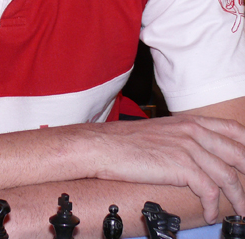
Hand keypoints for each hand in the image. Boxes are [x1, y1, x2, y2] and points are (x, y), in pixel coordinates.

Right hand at [85, 113, 244, 222]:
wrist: (103, 146)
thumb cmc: (127, 142)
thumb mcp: (163, 132)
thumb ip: (185, 139)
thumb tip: (201, 157)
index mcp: (190, 121)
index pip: (234, 129)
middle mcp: (192, 130)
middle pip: (237, 153)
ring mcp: (187, 146)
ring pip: (228, 174)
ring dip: (238, 198)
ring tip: (240, 213)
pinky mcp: (179, 165)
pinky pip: (208, 189)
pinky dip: (213, 206)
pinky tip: (210, 214)